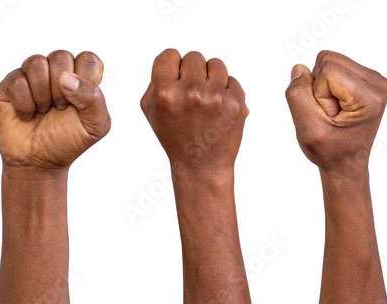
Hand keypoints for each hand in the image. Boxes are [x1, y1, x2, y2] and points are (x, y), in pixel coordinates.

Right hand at [0, 50, 110, 169]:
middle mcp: (58, 72)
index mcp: (82, 79)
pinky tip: (28, 115)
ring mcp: (33, 76)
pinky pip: (16, 80)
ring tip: (44, 111)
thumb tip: (65, 78)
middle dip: (62, 90)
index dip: (85, 79)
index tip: (80, 103)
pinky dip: (24, 104)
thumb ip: (94, 99)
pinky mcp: (10, 85)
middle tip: (61, 109)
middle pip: (61, 56)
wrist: (39, 162)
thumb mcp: (95, 126)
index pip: (88, 58)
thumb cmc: (69, 141)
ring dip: (42, 95)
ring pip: (36, 62)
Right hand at [140, 49, 248, 174]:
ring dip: (211, 76)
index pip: (169, 55)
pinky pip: (232, 79)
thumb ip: (154, 81)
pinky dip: (226, 90)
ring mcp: (215, 97)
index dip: (172, 65)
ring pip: (216, 63)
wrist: (201, 165)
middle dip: (192, 71)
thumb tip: (172, 59)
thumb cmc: (174, 136)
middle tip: (192, 91)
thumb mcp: (151, 111)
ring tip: (206, 96)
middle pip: (194, 57)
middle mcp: (190, 92)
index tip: (176, 78)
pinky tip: (218, 108)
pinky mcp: (235, 103)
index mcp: (164, 93)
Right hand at [285, 50, 386, 176]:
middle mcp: (378, 82)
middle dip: (319, 87)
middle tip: (329, 114)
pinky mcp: (366, 78)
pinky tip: (336, 106)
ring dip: (322, 86)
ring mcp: (374, 79)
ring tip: (332, 111)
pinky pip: (333, 66)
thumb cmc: (330, 151)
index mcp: (370, 96)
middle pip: (328, 59)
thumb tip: (299, 68)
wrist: (346, 163)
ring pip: (329, 60)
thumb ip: (298, 96)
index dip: (317, 93)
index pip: (327, 69)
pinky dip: (327, 85)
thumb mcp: (308, 130)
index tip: (328, 116)